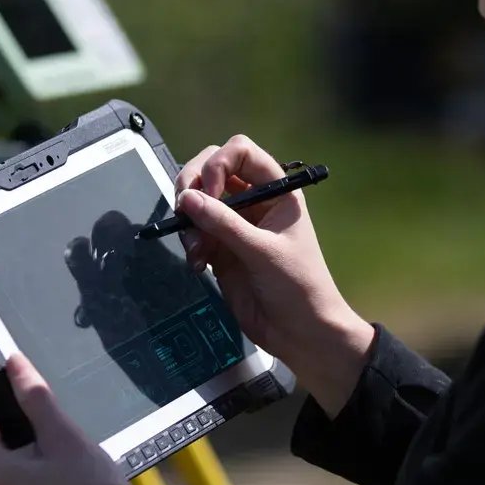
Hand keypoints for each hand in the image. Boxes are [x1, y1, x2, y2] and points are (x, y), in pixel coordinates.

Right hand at [176, 134, 374, 414]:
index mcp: (276, 191)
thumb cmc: (299, 287)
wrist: (300, 332)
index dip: (219, 164)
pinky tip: (197, 264)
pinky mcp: (220, 250)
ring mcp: (235, 225)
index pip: (240, 152)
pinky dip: (189, 243)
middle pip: (212, 169)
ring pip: (198, 201)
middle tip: (184, 208)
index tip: (210, 191)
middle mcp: (254, 201)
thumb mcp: (263, 252)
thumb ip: (225, 224)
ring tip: (195, 249)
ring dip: (188, 219)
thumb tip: (188, 199)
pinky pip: (194, 232)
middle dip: (192, 184)